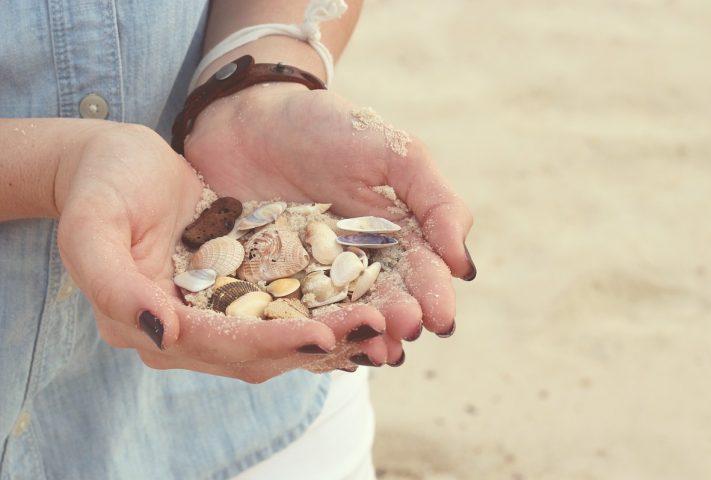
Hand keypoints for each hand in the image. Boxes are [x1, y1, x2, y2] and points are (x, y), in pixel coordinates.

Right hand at [55, 123, 381, 381]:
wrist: (115, 163)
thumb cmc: (102, 185)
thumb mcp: (92, 226)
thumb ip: (114, 285)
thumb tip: (164, 332)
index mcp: (148, 324)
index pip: (219, 344)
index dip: (272, 342)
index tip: (323, 336)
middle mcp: (185, 332)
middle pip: (260, 350)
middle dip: (319, 342)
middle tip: (376, 326)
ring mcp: (214, 314)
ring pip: (281, 335)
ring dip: (332, 331)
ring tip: (382, 319)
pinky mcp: (237, 292)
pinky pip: (286, 309)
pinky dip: (323, 310)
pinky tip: (364, 301)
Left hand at [184, 84, 475, 364]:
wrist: (247, 115)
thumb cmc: (325, 127)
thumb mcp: (392, 151)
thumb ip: (435, 201)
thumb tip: (463, 266)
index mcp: (391, 238)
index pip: (418, 272)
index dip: (431, 295)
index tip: (439, 317)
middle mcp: (354, 266)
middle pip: (380, 300)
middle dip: (395, 319)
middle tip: (404, 334)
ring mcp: (308, 278)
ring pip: (337, 316)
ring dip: (356, 337)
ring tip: (371, 354)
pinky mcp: (262, 285)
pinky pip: (284, 315)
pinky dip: (300, 334)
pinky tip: (313, 349)